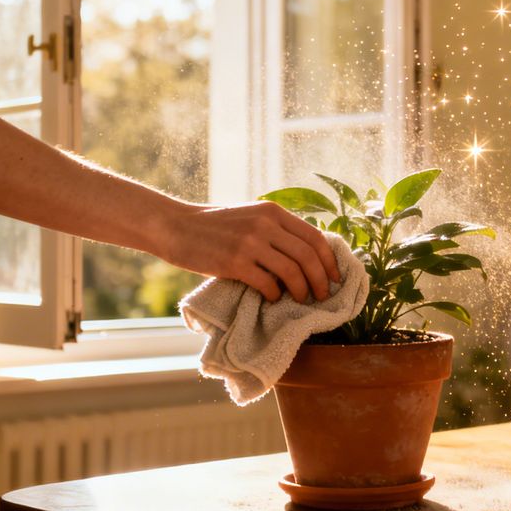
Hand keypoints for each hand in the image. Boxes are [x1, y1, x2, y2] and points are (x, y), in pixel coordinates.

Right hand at [160, 201, 340, 302]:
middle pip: (308, 256)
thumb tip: (308, 255)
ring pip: (292, 271)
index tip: (335, 277)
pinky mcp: (234, 262)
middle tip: (322, 296)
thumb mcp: (250, 216)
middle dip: (321, 280)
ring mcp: (250, 243)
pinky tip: (272, 298)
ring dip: (301, 290)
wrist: (176, 226)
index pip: (314, 236)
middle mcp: (265, 224)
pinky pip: (267, 283)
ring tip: (300, 299)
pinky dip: (275, 295)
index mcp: (272, 211)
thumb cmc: (215, 226)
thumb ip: (276, 229)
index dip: (329, 260)